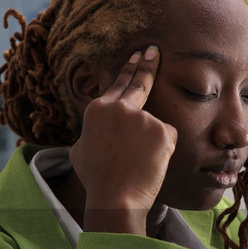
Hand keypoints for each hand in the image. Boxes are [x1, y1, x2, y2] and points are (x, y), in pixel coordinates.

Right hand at [69, 46, 176, 234]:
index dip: (128, 69)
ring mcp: (143, 117)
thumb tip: (92, 134)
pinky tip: (149, 165)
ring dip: (150, 143)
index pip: (118, 84)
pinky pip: (167, 139)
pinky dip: (162, 152)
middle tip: (153, 51)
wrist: (116, 198)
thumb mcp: (80, 152)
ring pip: (154, 126)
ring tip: (136, 165)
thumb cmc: (96, 180)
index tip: (137, 56)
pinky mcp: (163, 130)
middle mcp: (119, 107)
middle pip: (139, 81)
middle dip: (147, 63)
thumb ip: (91, 133)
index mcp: (97, 110)